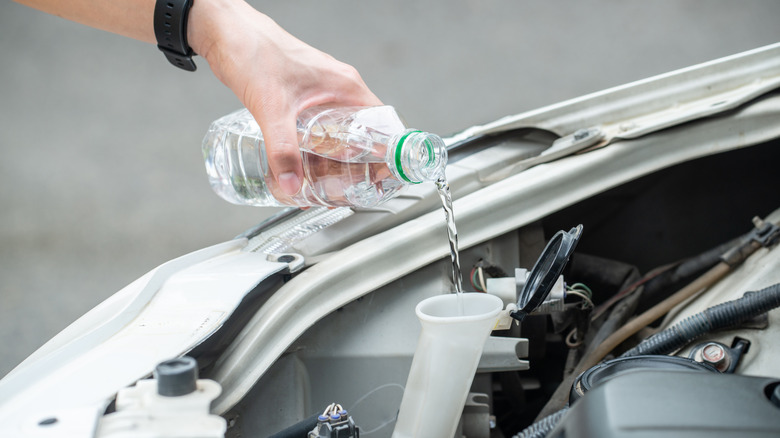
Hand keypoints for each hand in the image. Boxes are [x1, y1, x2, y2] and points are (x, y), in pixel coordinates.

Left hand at [189, 0, 382, 197]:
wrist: (226, 33)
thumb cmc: (254, 53)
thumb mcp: (272, 109)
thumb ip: (282, 150)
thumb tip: (292, 185)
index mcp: (346, 87)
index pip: (382, 124)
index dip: (386, 153)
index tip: (380, 177)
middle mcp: (339, 88)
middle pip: (363, 133)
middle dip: (359, 163)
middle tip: (351, 188)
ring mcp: (322, 91)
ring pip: (341, 130)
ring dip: (337, 156)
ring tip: (330, 183)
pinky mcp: (303, 95)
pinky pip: (321, 126)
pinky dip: (319, 146)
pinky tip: (306, 163)